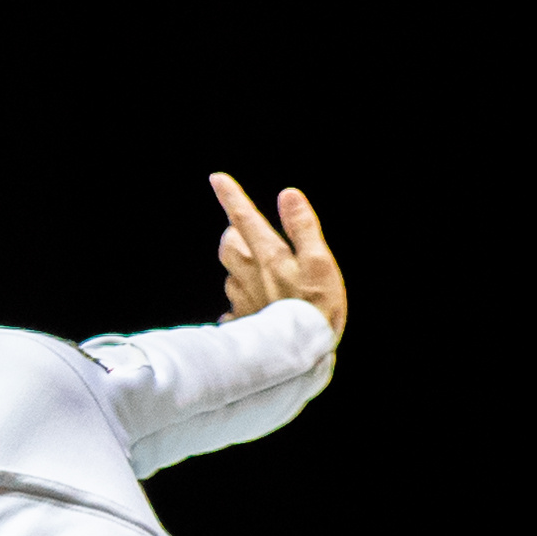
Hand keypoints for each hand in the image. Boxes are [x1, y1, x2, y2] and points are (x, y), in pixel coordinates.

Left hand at [210, 173, 345, 343]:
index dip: (231, 197)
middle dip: (233, 234)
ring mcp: (241, 301)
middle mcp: (247, 276)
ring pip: (230, 276)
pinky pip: (233, 309)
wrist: (299, 357)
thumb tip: (288, 195)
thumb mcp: (319, 263)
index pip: (244, 218)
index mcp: (268, 256)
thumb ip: (303, 228)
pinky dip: (239, 304)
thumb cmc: (317, 309)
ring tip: (255, 270)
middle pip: (229, 246)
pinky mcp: (241, 324)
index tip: (217, 178)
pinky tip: (247, 310)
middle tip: (242, 230)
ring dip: (238, 267)